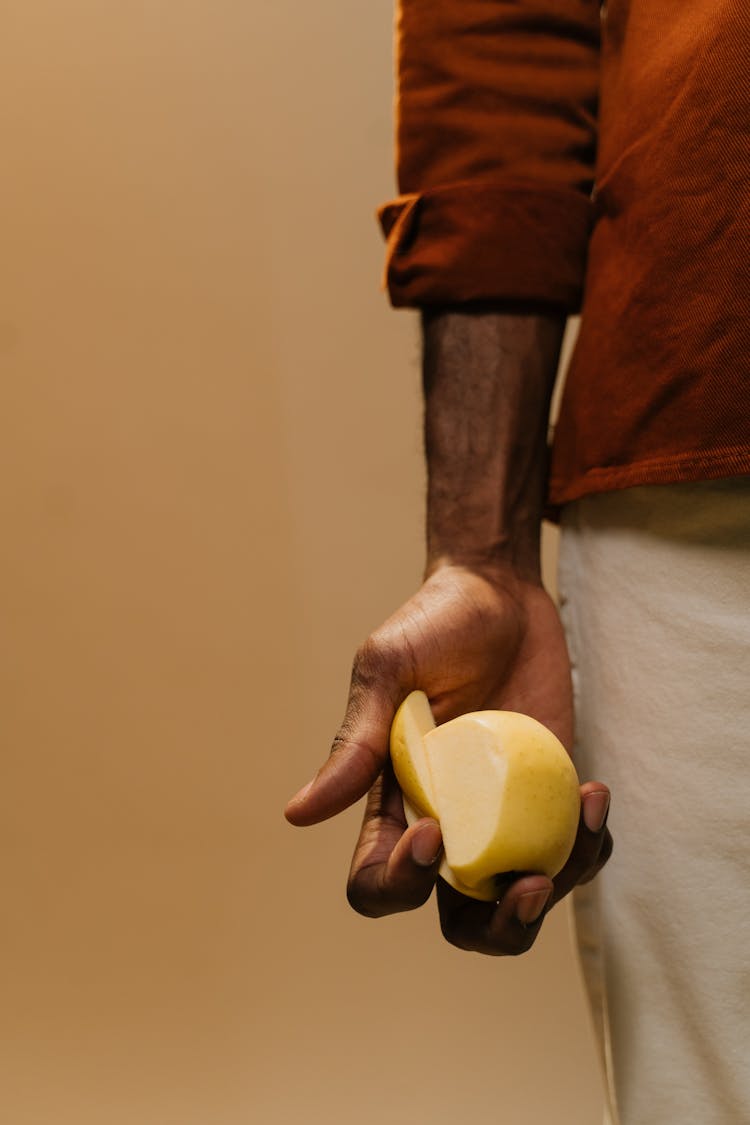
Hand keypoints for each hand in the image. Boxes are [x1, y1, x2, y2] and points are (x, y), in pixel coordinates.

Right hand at [285, 563, 611, 953]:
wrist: (500, 591)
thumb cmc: (433, 623)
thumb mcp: (387, 670)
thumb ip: (354, 741)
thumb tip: (298, 815)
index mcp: (393, 801)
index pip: (377, 881)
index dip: (400, 882)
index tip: (434, 828)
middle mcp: (448, 822)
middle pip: (463, 920)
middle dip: (497, 928)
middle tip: (526, 884)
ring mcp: (504, 816)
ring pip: (525, 899)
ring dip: (560, 887)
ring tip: (585, 820)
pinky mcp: (551, 796)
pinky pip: (574, 850)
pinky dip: (591, 841)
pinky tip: (594, 793)